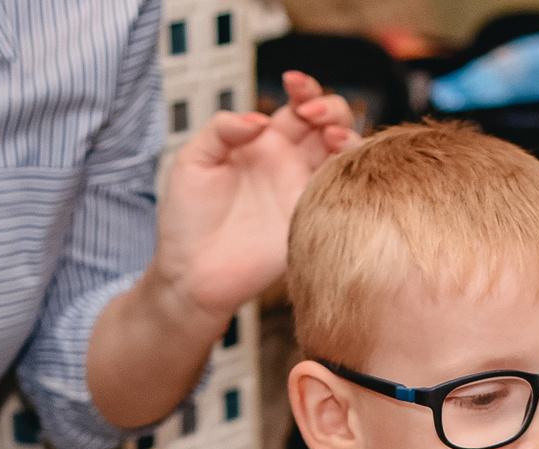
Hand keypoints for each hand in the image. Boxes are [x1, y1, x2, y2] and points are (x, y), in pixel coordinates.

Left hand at [150, 71, 356, 318]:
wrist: (192, 274)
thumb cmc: (187, 221)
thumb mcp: (192, 162)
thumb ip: (221, 130)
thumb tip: (258, 118)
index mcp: (264, 143)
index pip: (298, 106)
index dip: (303, 88)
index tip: (290, 83)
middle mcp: (290, 164)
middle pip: (331, 124)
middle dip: (330, 107)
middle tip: (310, 113)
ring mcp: (304, 192)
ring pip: (346, 154)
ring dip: (348, 135)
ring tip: (331, 136)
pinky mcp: (313, 220)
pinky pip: (344, 192)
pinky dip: (351, 171)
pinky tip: (338, 163)